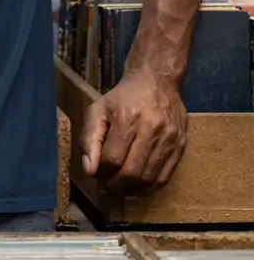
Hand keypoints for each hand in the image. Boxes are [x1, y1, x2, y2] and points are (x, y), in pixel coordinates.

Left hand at [81, 68, 186, 194]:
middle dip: (115, 185)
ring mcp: (169, 139)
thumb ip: (90, 138)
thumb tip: (89, 169)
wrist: (156, 82)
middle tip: (105, 186)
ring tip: (118, 187)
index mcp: (128, 117)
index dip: (101, 171)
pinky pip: (164, 177)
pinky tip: (136, 186)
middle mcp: (152, 129)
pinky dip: (148, 187)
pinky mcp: (181, 146)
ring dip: (131, 189)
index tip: (95, 174)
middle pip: (132, 172)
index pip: (113, 158)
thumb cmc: (123, 97)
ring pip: (149, 178)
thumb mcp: (98, 109)